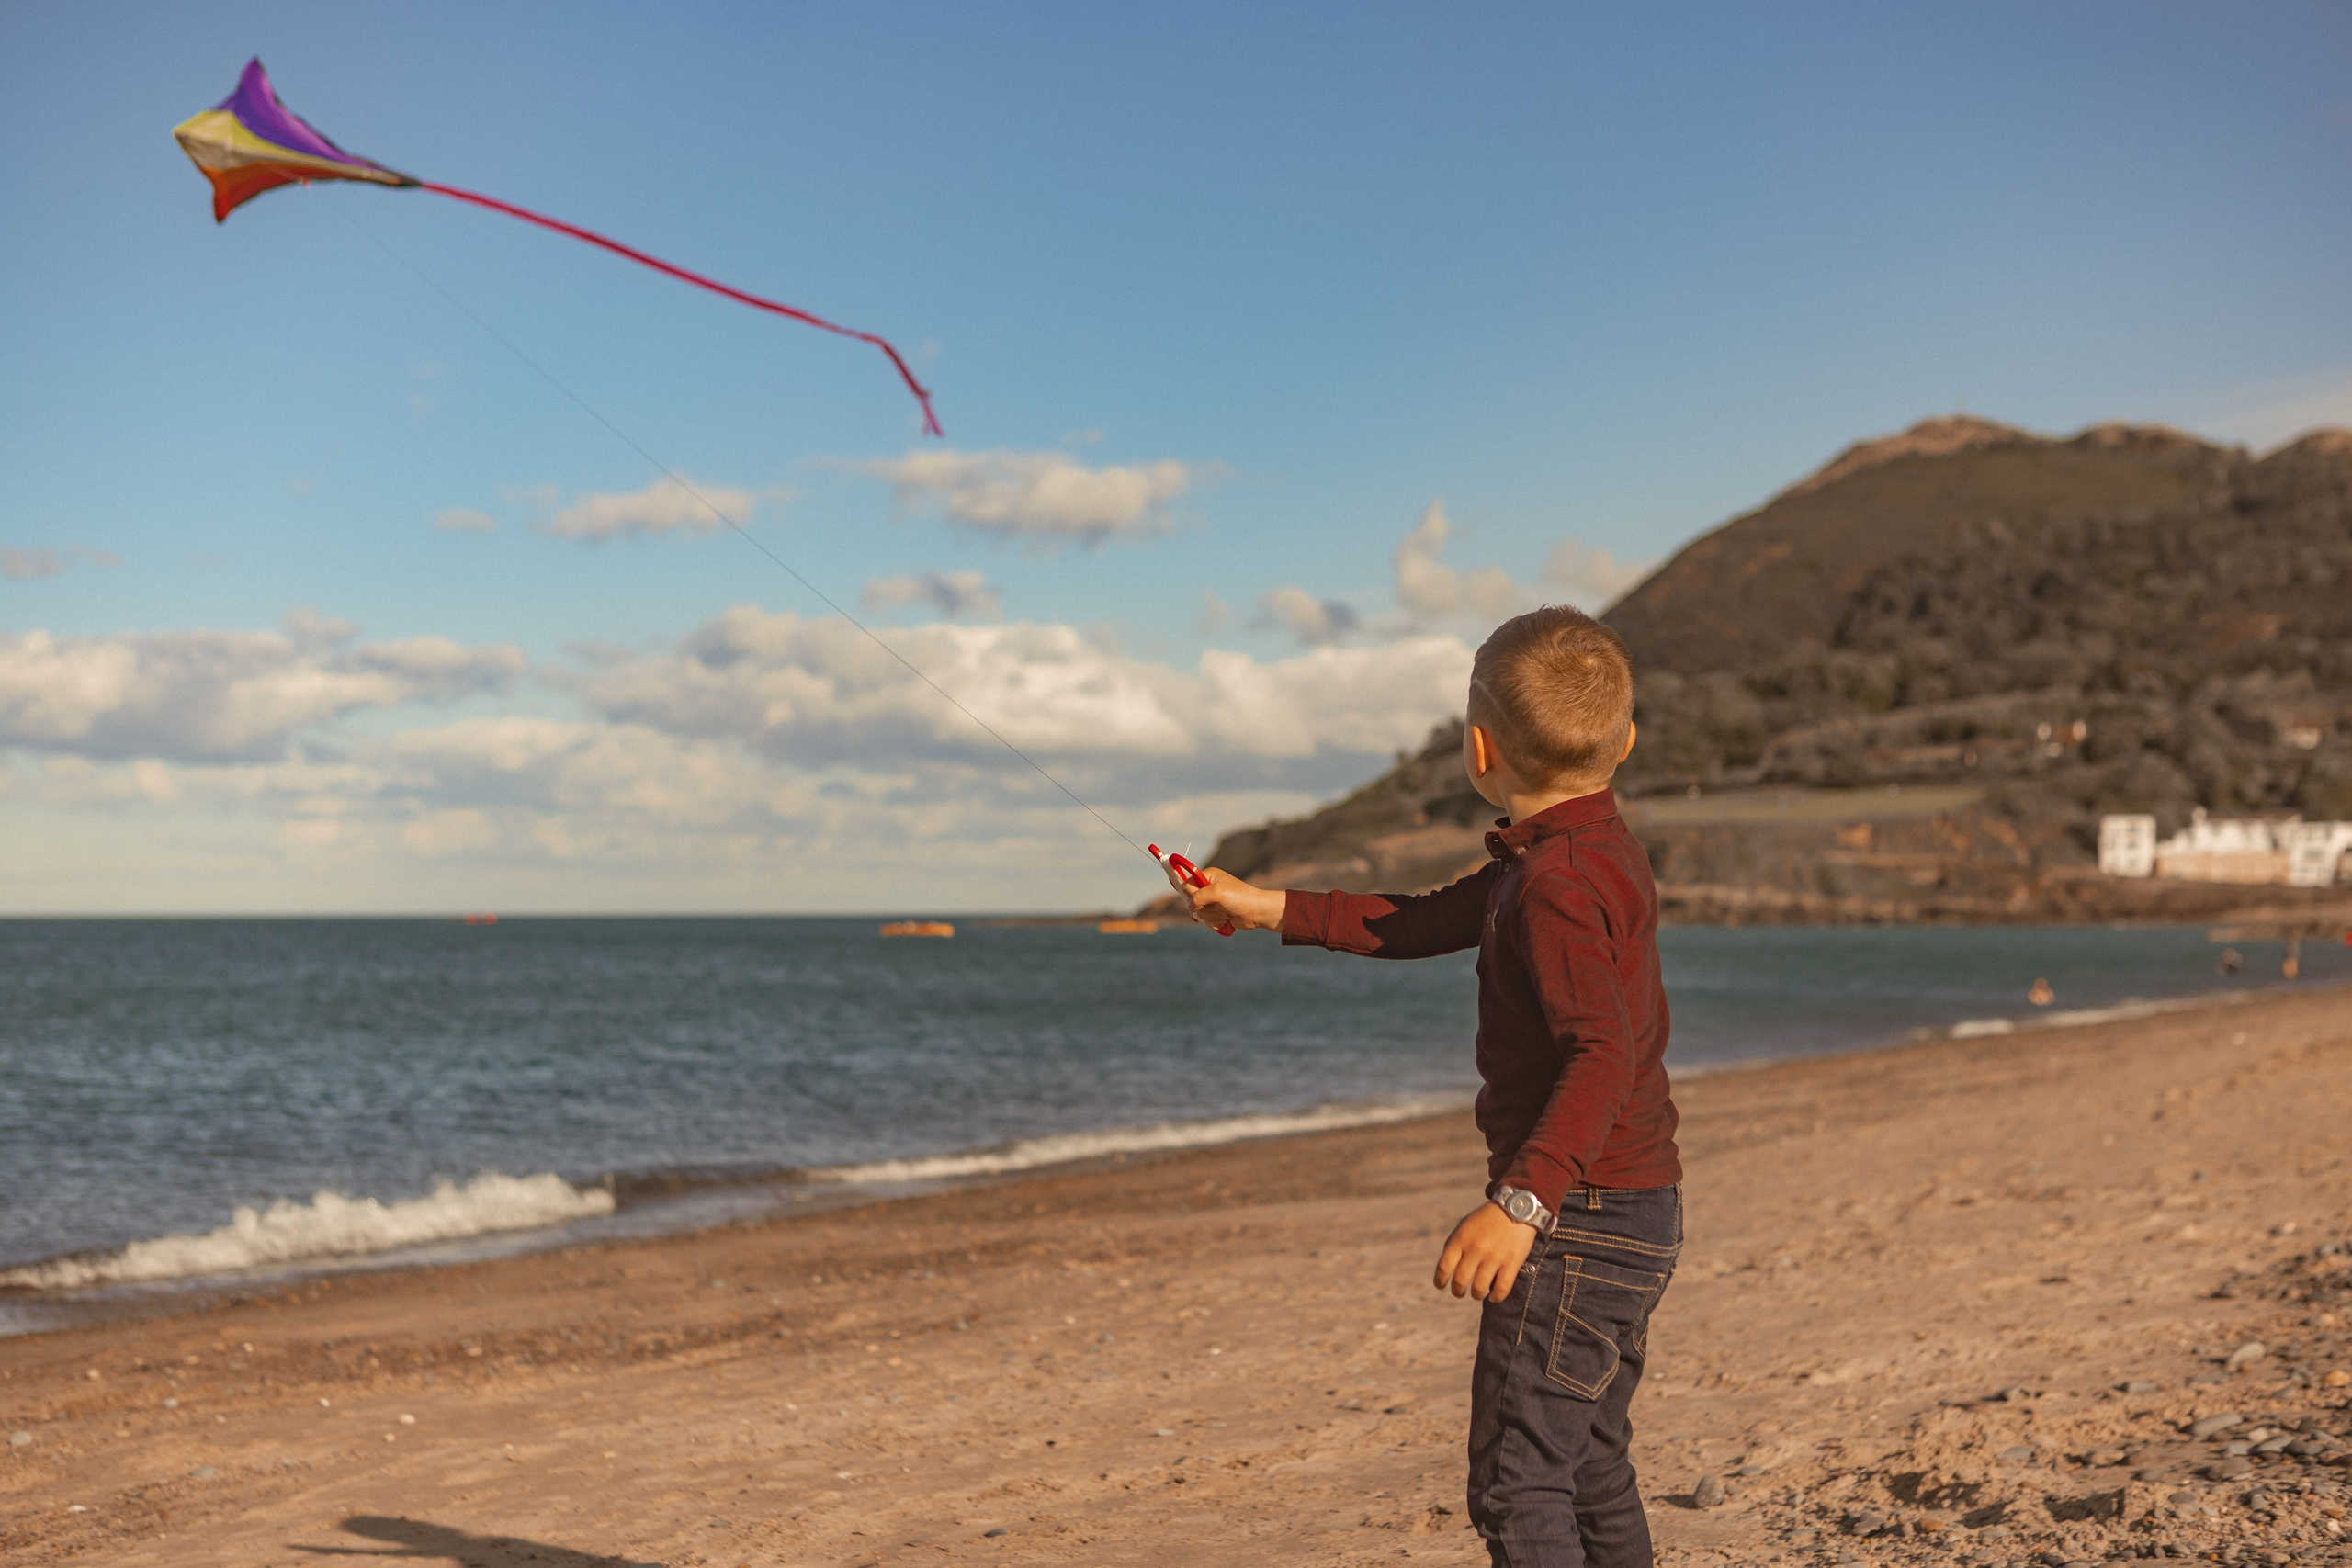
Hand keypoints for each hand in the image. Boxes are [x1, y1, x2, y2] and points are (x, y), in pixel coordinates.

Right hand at [1166, 864, 1286, 932]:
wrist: (1257, 912)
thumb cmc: (1240, 898)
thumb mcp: (1217, 892)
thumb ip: (1198, 896)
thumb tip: (1190, 907)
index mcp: (1208, 876)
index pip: (1186, 885)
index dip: (1192, 894)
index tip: (1205, 897)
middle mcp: (1208, 887)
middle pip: (1192, 902)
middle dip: (1206, 907)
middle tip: (1220, 904)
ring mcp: (1213, 901)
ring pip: (1200, 913)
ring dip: (1214, 915)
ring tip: (1226, 911)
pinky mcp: (1217, 913)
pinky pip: (1207, 921)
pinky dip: (1217, 922)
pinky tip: (1227, 918)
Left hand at [1433, 1202, 1538, 1301]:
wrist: (1516, 1208)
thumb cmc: (1487, 1220)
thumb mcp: (1464, 1226)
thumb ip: (1454, 1245)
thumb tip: (1445, 1270)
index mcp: (1461, 1239)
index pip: (1444, 1267)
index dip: (1439, 1281)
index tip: (1440, 1286)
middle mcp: (1475, 1249)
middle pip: (1460, 1281)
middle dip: (1457, 1291)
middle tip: (1459, 1292)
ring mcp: (1494, 1257)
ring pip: (1479, 1289)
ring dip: (1476, 1295)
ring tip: (1477, 1293)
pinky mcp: (1511, 1263)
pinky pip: (1501, 1289)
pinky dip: (1496, 1298)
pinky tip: (1493, 1297)